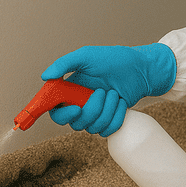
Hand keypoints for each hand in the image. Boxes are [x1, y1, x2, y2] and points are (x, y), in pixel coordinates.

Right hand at [42, 43, 175, 136]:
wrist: (140, 69)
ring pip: (93, 127)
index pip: (55, 112)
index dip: (61, 115)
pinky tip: (121, 102)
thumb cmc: (114, 59)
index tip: (75, 109)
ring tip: (114, 93)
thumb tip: (45, 76)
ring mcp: (95, 115)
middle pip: (75, 123)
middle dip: (92, 109)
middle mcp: (80, 105)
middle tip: (103, 92)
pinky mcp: (109, 121)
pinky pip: (108, 131)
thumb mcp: (87, 55)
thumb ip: (64, 63)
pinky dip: (117, 117)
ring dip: (107, 110)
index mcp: (70, 91)